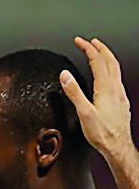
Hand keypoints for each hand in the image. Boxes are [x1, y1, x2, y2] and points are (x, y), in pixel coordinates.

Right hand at [62, 37, 133, 157]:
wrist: (118, 147)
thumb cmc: (102, 133)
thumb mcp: (84, 113)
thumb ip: (74, 92)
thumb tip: (65, 75)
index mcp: (106, 89)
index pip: (97, 61)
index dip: (88, 48)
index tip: (80, 41)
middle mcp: (116, 89)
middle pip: (110, 62)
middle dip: (100, 49)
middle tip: (91, 41)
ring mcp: (121, 95)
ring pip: (116, 70)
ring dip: (107, 58)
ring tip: (100, 53)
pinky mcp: (122, 102)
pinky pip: (117, 79)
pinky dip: (111, 70)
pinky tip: (107, 76)